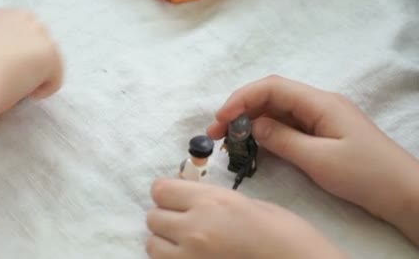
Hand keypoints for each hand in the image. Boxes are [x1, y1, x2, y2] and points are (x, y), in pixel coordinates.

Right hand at [0, 8, 62, 113]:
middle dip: (32, 62)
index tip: (5, 70)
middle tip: (13, 81)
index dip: (18, 55)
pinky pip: (56, 80)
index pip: (25, 34)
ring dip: (37, 76)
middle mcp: (26, 19)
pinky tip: (25, 94)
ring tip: (15, 87)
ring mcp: (40, 36)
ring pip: (48, 62)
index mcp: (5, 15)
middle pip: (40, 45)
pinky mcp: (51, 55)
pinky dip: (44, 91)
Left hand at [146, 178, 345, 257]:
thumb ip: (216, 202)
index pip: (160, 190)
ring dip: (165, 243)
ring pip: (152, 245)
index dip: (168, 194)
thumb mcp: (252, 206)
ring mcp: (191, 258)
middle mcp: (194, 228)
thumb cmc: (290, 237)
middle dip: (165, 218)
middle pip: (152, 217)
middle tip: (185, 224)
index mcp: (212, 201)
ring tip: (187, 246)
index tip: (177, 199)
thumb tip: (193, 201)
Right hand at [206, 75, 418, 242]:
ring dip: (250, 120)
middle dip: (240, 109)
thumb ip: (282, 139)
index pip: (272, 88)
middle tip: (215, 132)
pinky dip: (265, 131)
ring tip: (227, 140)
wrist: (402, 192)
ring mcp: (319, 118)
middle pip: (271, 96)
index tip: (220, 118)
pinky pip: (286, 124)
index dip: (242, 98)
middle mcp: (317, 104)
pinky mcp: (320, 133)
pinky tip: (252, 143)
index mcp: (320, 103)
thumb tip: (252, 126)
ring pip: (276, 110)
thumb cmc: (364, 174)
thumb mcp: (319, 159)